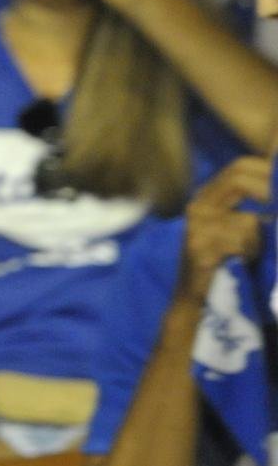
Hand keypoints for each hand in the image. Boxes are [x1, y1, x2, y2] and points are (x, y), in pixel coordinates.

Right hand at [179, 156, 270, 302]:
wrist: (197, 299)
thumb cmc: (227, 262)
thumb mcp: (240, 227)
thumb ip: (256, 207)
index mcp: (208, 197)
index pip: (239, 167)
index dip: (268, 170)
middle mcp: (198, 206)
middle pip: (239, 181)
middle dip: (270, 193)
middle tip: (277, 215)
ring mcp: (196, 226)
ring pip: (248, 220)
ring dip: (261, 240)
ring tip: (255, 253)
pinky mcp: (199, 248)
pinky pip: (241, 242)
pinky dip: (251, 253)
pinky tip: (244, 261)